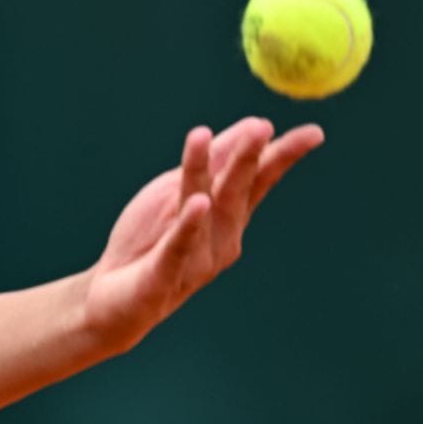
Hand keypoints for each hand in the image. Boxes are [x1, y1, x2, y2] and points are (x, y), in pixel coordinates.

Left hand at [83, 116, 325, 352]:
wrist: (109, 299)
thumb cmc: (147, 241)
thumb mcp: (175, 192)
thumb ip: (212, 163)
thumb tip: (256, 124)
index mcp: (226, 216)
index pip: (259, 181)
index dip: (283, 157)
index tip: (314, 133)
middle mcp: (221, 239)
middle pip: (235, 193)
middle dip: (246, 159)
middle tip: (261, 129)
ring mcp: (196, 261)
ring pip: (202, 212)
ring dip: (201, 172)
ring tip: (203, 138)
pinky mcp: (164, 277)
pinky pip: (178, 247)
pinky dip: (188, 226)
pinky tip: (198, 205)